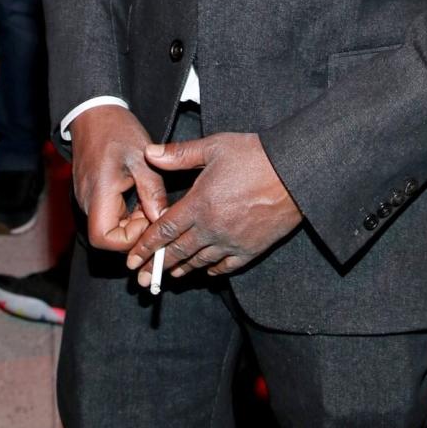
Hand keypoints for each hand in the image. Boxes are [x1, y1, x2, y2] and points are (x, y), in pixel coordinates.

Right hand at [70, 105, 167, 252]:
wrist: (94, 112)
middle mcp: (87, 201)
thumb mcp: (143, 158)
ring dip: (132, 219)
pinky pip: (109, 213)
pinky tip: (138, 191)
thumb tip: (162, 220)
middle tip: (153, 206)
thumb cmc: (117, 130)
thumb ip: (153, 192)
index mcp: (98, 194)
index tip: (148, 219)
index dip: (128, 239)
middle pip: (108, 236)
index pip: (104, 239)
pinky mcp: (91, 194)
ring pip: (110, 225)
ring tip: (147, 194)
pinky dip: (126, 210)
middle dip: (135, 229)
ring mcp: (87, 198)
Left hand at [126, 132, 301, 285]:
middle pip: (178, 252)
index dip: (146, 246)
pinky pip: (226, 266)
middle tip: (142, 280)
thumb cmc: (254, 155)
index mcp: (199, 204)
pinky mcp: (251, 249)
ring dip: (181, 269)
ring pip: (199, 262)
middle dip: (157, 266)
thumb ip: (180, 154)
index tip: (132, 259)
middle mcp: (212, 228)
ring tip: (169, 275)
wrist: (294, 172)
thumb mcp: (214, 147)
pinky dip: (212, 270)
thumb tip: (150, 153)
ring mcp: (232, 241)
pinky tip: (205, 270)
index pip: (164, 230)